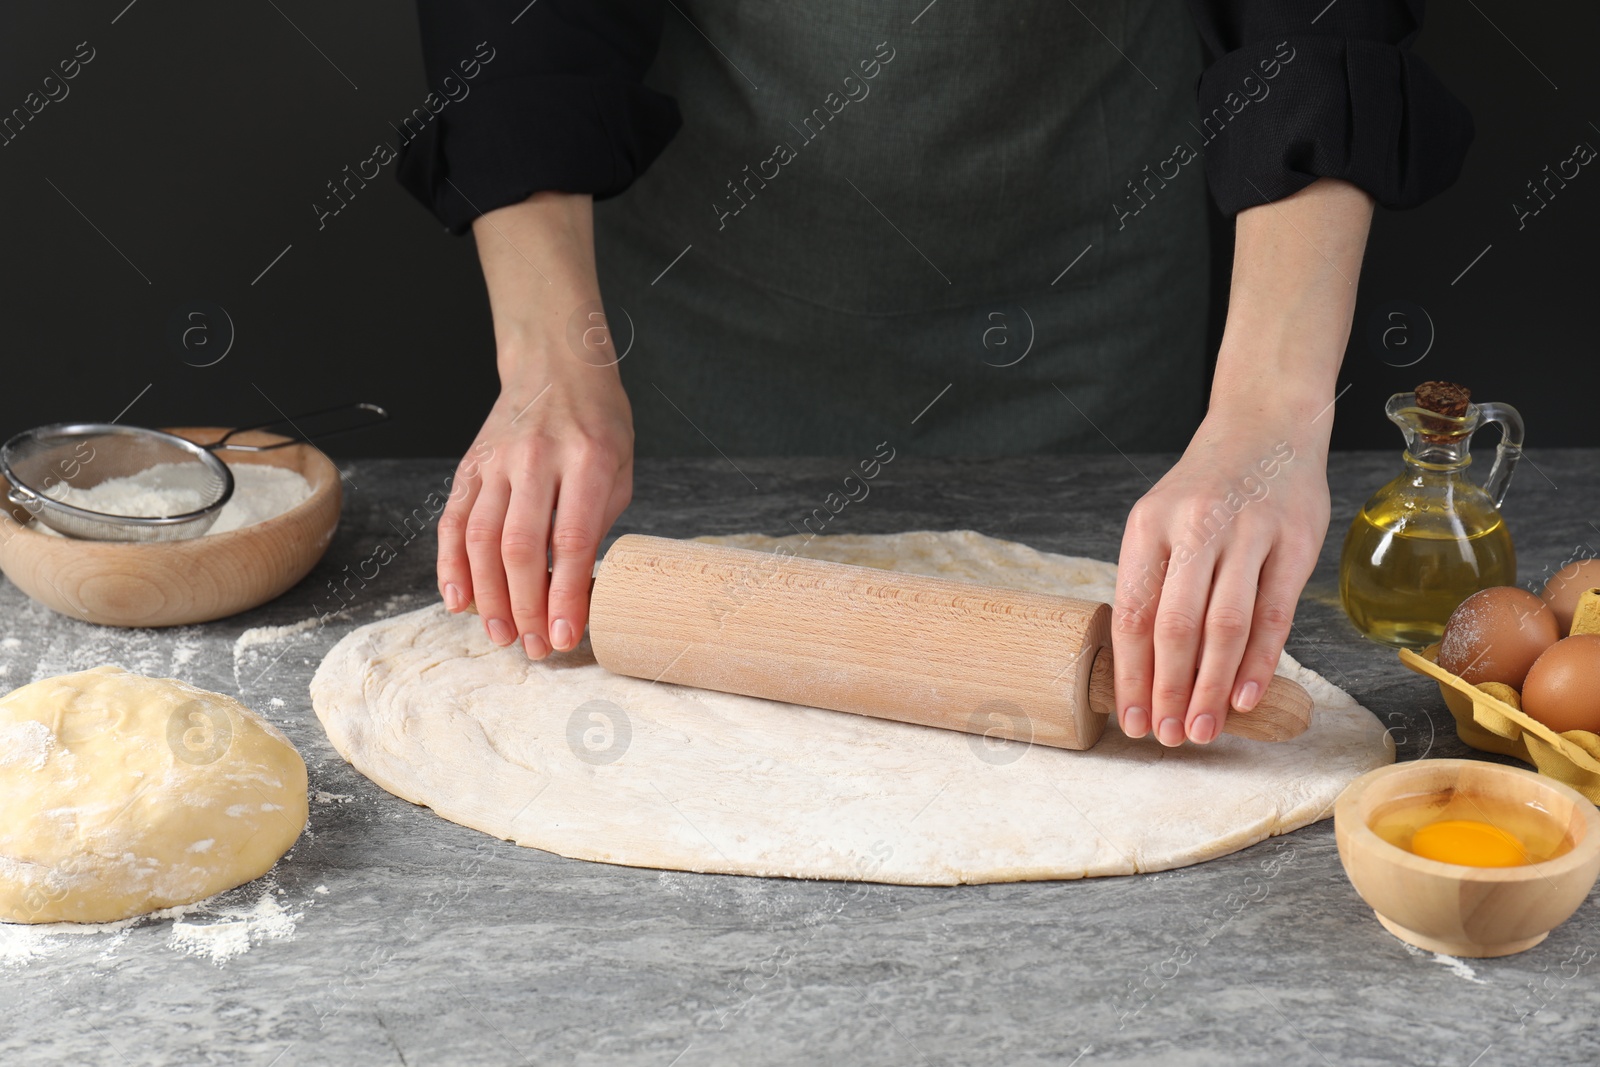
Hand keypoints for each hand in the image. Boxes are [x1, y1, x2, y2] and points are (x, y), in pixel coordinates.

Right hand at [438, 360, 633, 656]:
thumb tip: (577, 590)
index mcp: (588, 460)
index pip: (572, 540)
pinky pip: (454, 520)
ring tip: (501, 635)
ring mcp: (498, 461)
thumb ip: (597, 524)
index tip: (566, 635)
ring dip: (488, 596)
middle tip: (534, 647)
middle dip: (525, 606)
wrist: (556, 365)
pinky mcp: (471, 465)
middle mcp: (538, 460)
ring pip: (482, 538)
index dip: (567, 594)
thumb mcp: (620, 468)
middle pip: (520, 546)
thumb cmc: (598, 424)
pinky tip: (458, 599)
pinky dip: (450, 564)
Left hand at [1112, 177, 1372, 745]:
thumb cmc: (1207, 487)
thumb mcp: (1162, 521)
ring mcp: (1247, 532)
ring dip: (1213, 687)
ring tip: (1203, 730)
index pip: (1131, 612)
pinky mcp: (1294, 541)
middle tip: (1166, 736)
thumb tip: (1142, 669)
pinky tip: (1247, 697)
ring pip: (1225, 625)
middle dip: (1168, 690)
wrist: (1266, 423)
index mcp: (1147, 525)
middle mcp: (1194, 527)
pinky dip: (1259, 661)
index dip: (1130, 673)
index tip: (1129, 719)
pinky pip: (1274, 613)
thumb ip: (1154, 583)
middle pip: (1174, 625)